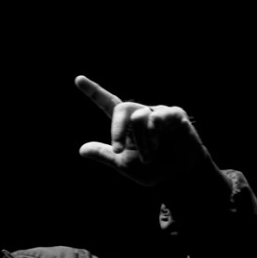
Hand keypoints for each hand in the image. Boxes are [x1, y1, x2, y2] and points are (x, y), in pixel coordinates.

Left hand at [75, 75, 209, 185]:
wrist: (178, 178)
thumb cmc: (152, 170)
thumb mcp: (124, 164)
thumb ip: (104, 155)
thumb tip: (82, 149)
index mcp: (126, 126)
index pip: (109, 104)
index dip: (94, 92)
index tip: (78, 79)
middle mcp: (141, 115)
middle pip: (122, 108)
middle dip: (116, 129)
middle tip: (117, 150)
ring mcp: (157, 113)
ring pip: (138, 117)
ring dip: (140, 141)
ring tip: (149, 157)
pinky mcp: (174, 114)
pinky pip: (156, 116)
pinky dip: (153, 132)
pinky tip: (158, 143)